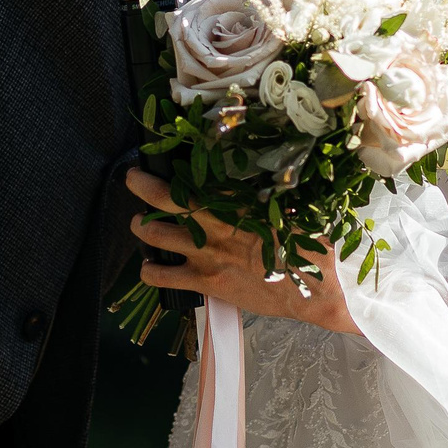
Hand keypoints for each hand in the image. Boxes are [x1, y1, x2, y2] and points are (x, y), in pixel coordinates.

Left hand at [129, 167, 358, 334]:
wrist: (314, 289)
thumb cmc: (305, 247)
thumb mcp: (286, 210)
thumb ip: (263, 195)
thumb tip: (250, 180)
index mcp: (237, 201)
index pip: (198, 177)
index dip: (176, 167)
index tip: (163, 159)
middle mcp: (216, 224)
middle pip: (166, 199)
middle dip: (143, 185)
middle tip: (134, 178)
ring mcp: (207, 254)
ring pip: (156, 234)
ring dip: (141, 227)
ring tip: (139, 224)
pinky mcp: (205, 282)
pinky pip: (163, 276)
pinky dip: (149, 270)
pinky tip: (149, 267)